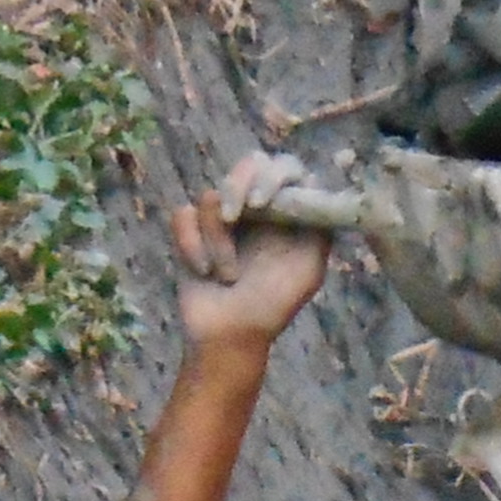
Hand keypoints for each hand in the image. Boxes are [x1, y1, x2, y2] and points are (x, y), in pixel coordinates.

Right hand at [175, 152, 332, 352]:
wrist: (229, 337)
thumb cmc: (271, 307)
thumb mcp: (308, 270)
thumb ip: (317, 229)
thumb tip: (314, 191)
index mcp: (289, 212)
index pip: (287, 167)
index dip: (273, 176)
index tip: (261, 204)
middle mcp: (258, 206)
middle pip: (248, 163)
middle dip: (237, 187)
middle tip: (232, 218)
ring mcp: (223, 216)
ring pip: (211, 197)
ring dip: (218, 241)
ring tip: (226, 274)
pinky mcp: (191, 229)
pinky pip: (183, 215)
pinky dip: (190, 245)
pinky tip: (202, 271)